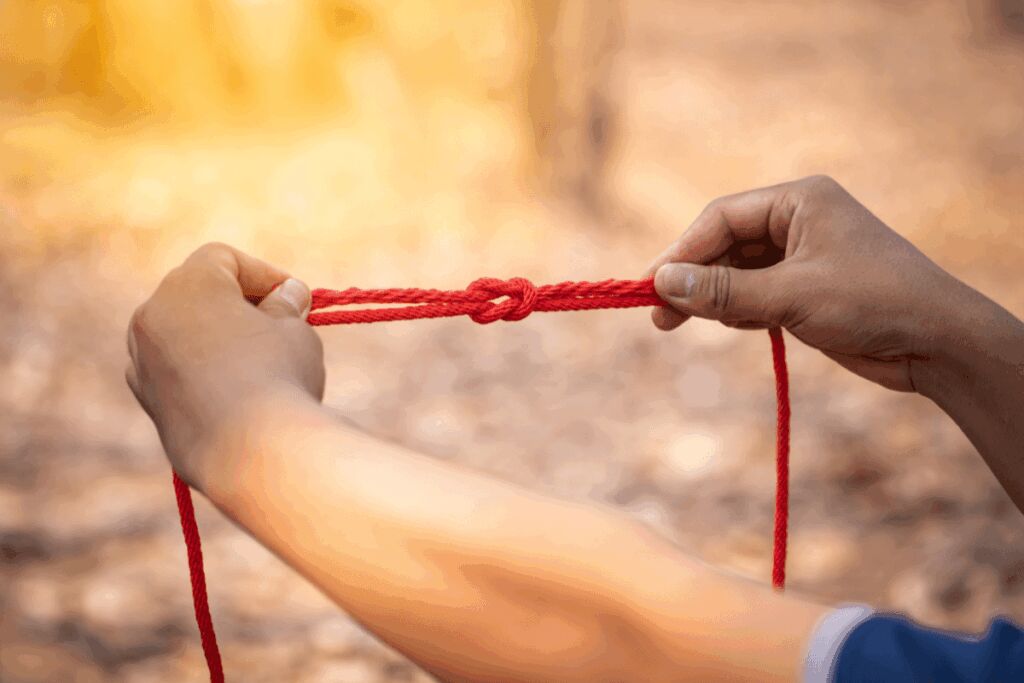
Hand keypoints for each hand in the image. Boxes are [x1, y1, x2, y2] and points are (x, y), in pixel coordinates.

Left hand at [126, 243, 323, 489]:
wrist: (251, 452)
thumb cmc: (278, 376)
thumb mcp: (294, 328)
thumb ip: (285, 306)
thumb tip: (286, 295)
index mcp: (187, 285)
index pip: (224, 260)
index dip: (265, 275)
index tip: (297, 299)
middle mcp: (153, 315)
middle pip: (197, 292)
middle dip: (239, 303)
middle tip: (283, 325)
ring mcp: (143, 360)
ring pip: (182, 332)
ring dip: (218, 337)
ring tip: (262, 362)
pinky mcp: (148, 401)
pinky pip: (176, 370)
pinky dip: (202, 371)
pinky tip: (238, 392)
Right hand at [646, 175, 981, 391]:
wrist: (937, 343)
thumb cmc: (872, 302)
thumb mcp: (791, 296)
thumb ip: (724, 291)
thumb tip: (661, 281)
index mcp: (798, 200)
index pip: (721, 219)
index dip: (681, 253)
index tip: (650, 286)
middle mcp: (797, 221)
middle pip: (723, 244)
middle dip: (693, 280)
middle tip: (659, 316)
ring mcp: (801, 256)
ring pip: (735, 272)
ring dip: (713, 299)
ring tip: (685, 324)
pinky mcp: (804, 290)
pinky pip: (753, 294)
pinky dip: (738, 312)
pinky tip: (733, 326)